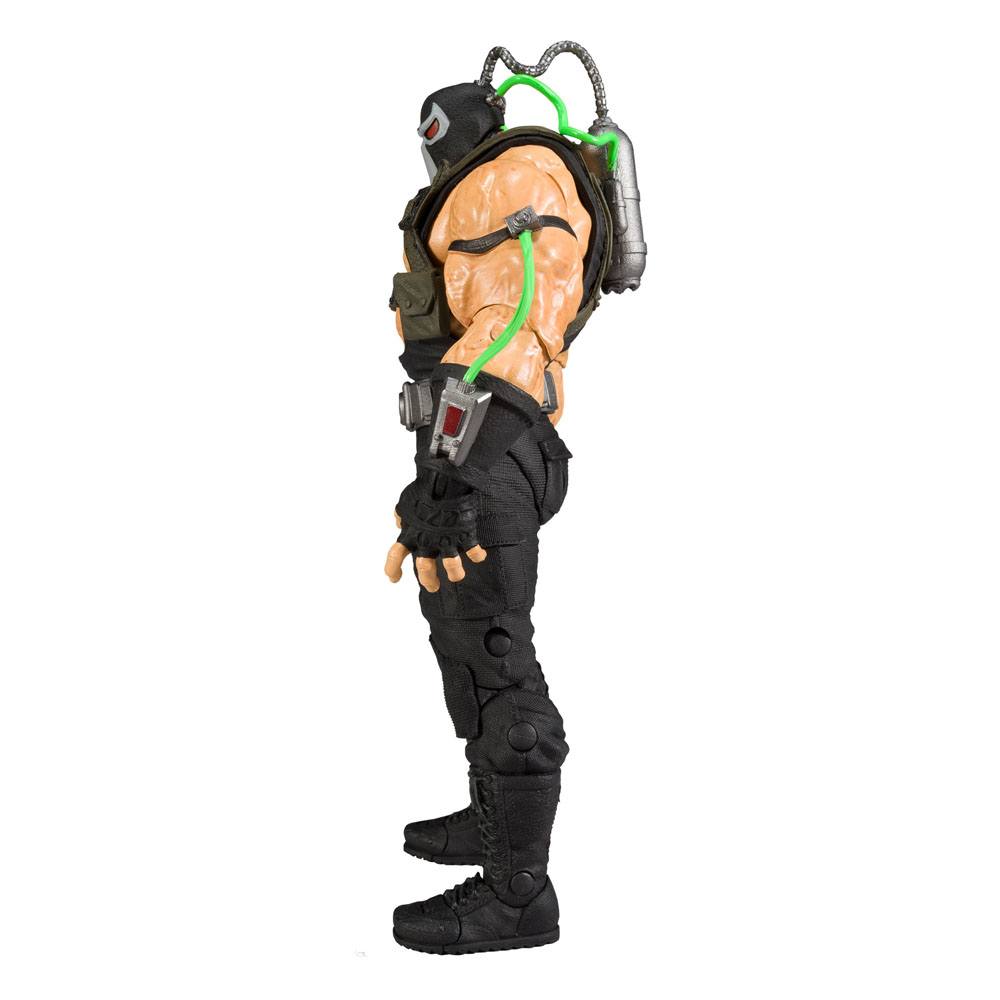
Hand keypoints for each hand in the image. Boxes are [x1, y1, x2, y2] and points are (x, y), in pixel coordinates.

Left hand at [384, 476, 486, 591]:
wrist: (444, 480)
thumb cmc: (423, 489)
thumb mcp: (406, 501)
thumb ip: (402, 514)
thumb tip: (399, 521)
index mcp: (411, 534)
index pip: (395, 556)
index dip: (392, 569)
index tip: (393, 578)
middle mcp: (427, 542)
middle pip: (425, 570)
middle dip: (429, 581)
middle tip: (433, 587)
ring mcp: (447, 540)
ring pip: (452, 568)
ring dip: (455, 574)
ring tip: (457, 576)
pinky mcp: (465, 535)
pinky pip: (474, 551)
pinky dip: (478, 555)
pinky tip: (479, 556)